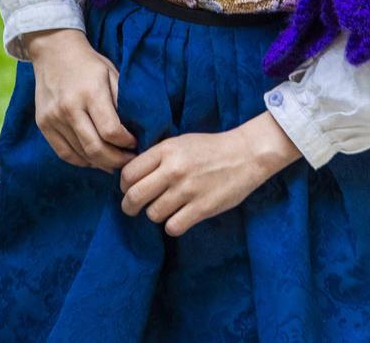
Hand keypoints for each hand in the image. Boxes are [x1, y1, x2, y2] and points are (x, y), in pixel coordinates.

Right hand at [23, 29, 136, 170]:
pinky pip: (64, 153)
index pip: (111, 131)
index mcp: (90, 93)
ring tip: (114, 163)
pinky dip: (81, 161)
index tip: (136, 143)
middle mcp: (69, 107)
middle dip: (116, 161)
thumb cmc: (89, 63)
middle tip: (128, 161)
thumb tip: (136, 129)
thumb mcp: (111, 74)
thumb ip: (122, 101)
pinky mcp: (43, 124)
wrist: (54, 51)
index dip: (127, 143)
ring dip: (100, 164)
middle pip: (95, 148)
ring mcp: (53, 118)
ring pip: (80, 154)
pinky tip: (94, 160)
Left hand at [118, 114, 299, 236]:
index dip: (123, 185)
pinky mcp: (202, 208)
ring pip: (153, 214)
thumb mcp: (180, 143)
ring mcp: (188, 190)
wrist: (246, 154)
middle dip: (129, 206)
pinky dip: (173, 225)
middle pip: (134, 196)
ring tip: (165, 209)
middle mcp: (174, 170)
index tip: (128, 190)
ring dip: (155, 215)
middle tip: (132, 209)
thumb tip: (131, 177)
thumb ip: (157, 157)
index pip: (128, 173)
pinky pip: (172, 227)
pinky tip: (180, 217)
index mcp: (166, 150)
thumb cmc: (211, 148)